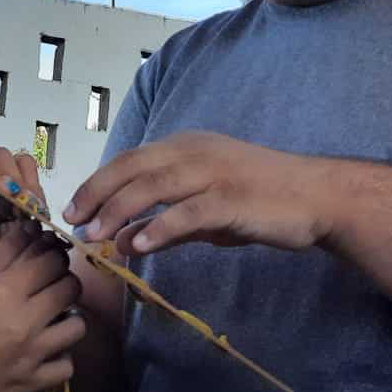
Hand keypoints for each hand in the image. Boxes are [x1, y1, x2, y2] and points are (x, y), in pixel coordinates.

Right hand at [0, 225, 82, 391]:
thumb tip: (0, 243)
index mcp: (5, 291)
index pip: (52, 261)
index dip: (51, 252)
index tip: (44, 254)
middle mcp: (26, 321)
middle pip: (70, 288)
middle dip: (62, 278)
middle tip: (49, 282)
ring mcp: (32, 355)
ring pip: (77, 326)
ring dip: (68, 315)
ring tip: (52, 315)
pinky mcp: (30, 384)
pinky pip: (67, 366)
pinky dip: (61, 355)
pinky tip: (46, 349)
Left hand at [63, 132, 332, 256]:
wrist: (318, 196)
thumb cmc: (263, 199)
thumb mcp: (209, 207)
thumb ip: (168, 220)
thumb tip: (124, 239)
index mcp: (186, 146)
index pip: (130, 160)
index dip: (98, 182)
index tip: (74, 207)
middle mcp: (195, 152)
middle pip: (132, 168)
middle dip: (97, 194)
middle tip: (72, 222)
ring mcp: (213, 173)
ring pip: (152, 187)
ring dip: (118, 211)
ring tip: (94, 236)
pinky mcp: (231, 199)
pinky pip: (186, 212)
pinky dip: (157, 227)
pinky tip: (136, 245)